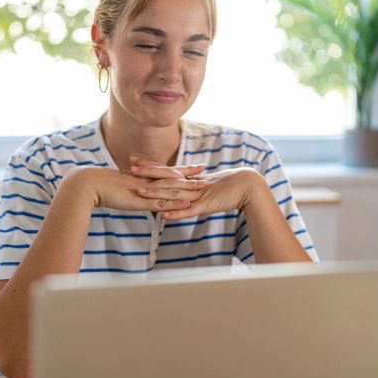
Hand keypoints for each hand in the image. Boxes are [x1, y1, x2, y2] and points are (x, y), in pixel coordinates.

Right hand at [62, 162, 206, 212]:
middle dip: (188, 172)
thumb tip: (133, 192)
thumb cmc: (98, 188)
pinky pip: (162, 202)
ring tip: (204, 185)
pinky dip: (176, 202)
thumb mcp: (116, 189)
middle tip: (203, 167)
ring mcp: (144, 189)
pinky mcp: (141, 200)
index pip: (162, 170)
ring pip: (170, 187)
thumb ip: (127, 190)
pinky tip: (188, 203)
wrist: (88, 186)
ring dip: (188, 187)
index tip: (188, 165)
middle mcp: (144, 180)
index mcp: (139, 176)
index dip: (176, 168)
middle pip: (170, 174)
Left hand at [130, 158, 266, 219]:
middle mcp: (191, 184)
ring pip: (173, 194)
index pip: (166, 171)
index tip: (133, 161)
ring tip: (139, 193)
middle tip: (129, 169)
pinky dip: (177, 213)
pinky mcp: (206, 206)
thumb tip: (183, 190)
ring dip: (156, 194)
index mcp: (190, 178)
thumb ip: (194, 189)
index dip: (149, 166)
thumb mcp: (207, 188)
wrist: (248, 186)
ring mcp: (198, 194)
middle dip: (147, 174)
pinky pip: (189, 210)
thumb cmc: (229, 186)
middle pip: (166, 178)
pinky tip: (164, 216)